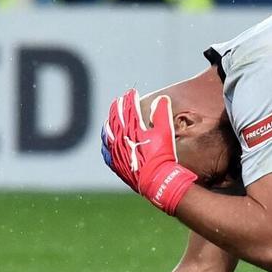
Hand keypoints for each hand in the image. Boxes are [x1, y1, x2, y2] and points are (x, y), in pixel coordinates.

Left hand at [101, 89, 197, 213]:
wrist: (157, 180)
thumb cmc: (162, 156)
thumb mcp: (165, 132)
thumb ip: (162, 114)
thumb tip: (161, 98)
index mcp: (133, 128)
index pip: (129, 108)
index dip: (131, 98)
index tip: (132, 92)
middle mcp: (121, 137)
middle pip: (116, 117)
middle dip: (118, 107)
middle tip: (119, 100)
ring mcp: (116, 150)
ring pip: (108, 131)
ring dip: (109, 122)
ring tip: (111, 117)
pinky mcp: (115, 162)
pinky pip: (106, 150)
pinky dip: (106, 142)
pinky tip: (106, 139)